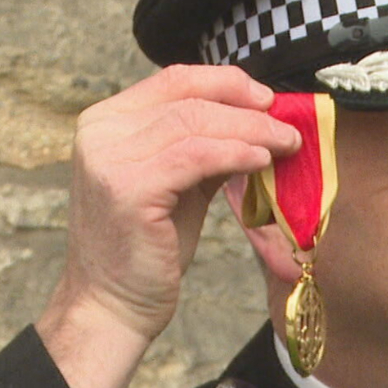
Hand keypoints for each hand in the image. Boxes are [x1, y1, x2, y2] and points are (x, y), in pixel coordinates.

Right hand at [36, 65, 301, 387]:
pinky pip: (196, 157)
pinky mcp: (129, 189)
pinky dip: (236, 154)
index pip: (174, 80)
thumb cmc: (147, 250)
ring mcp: (110, 159)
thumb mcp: (177, 184)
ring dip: (250, 130)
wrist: (111, 306)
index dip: (227, 82)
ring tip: (285, 144)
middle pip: (188, 98)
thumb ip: (203, 148)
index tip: (268, 99)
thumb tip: (256, 120)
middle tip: (288, 127)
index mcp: (106, 122)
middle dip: (247, 108)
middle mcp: (100, 132)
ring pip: (196, 123)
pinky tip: (261, 161)